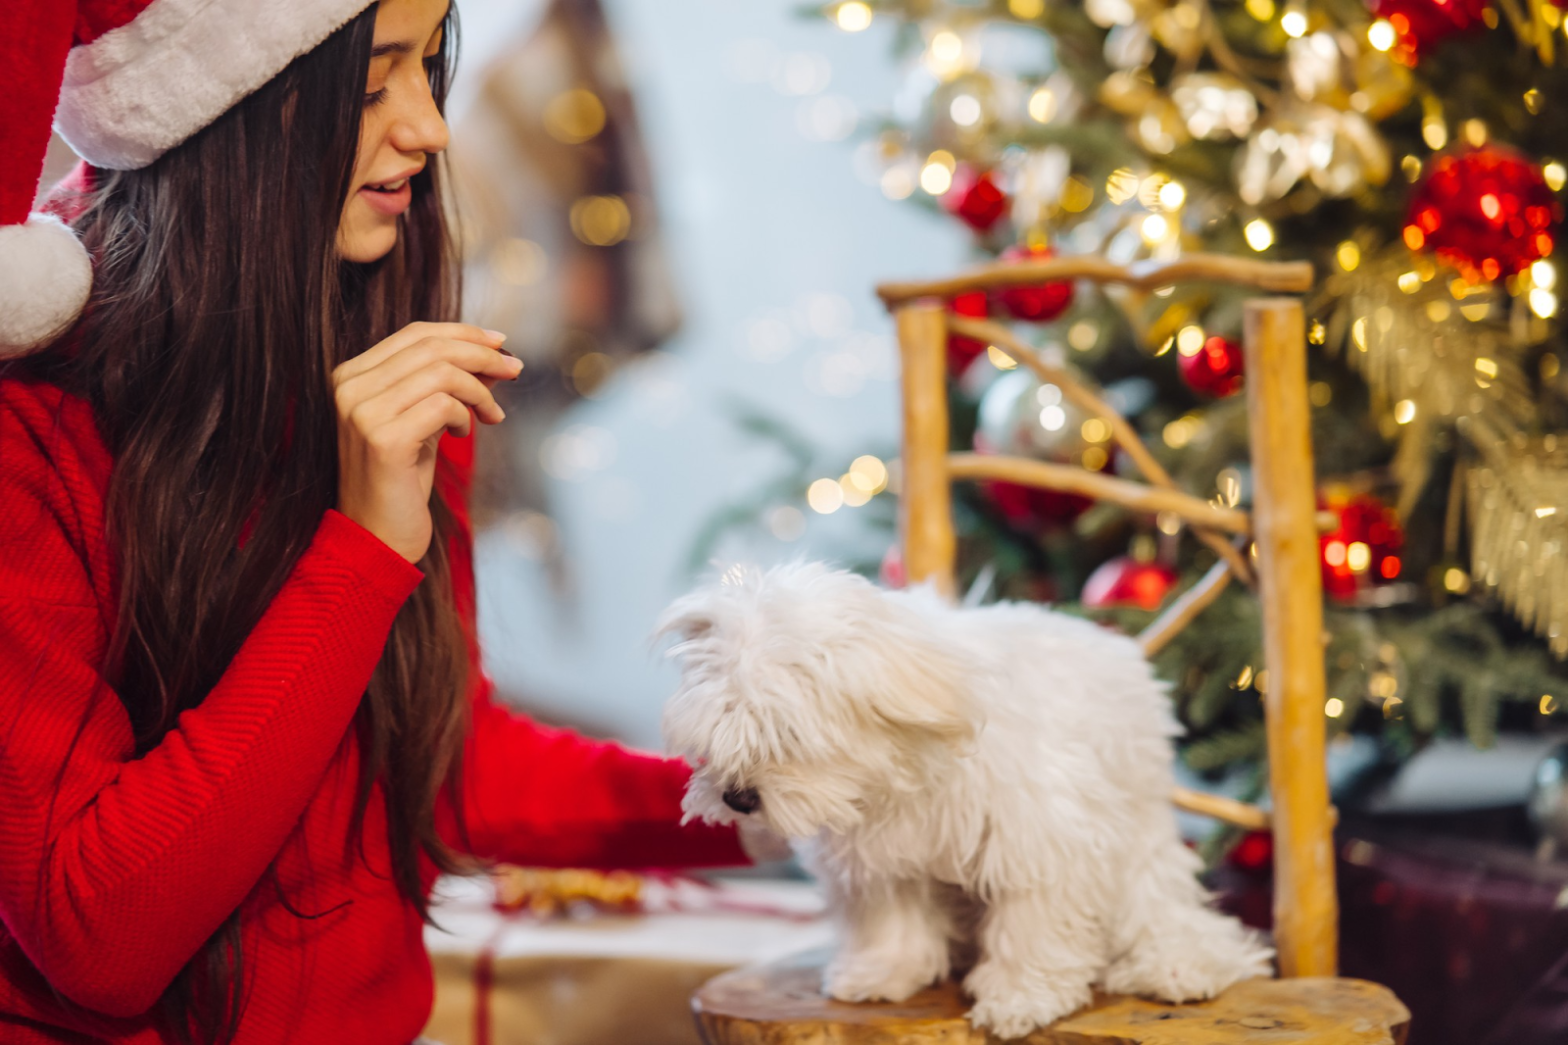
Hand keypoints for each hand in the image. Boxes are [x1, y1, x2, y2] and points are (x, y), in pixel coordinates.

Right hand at [332, 322, 521, 562]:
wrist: (376, 536)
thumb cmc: (403, 479)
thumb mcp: (429, 420)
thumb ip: (453, 385)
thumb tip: (499, 353)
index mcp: (352, 376)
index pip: (415, 334)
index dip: (463, 332)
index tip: (501, 343)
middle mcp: (350, 388)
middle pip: (431, 347)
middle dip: (483, 355)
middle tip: (515, 370)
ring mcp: (363, 413)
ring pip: (443, 373)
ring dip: (480, 392)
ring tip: (491, 415)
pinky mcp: (384, 439)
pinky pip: (444, 406)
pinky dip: (466, 416)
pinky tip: (464, 435)